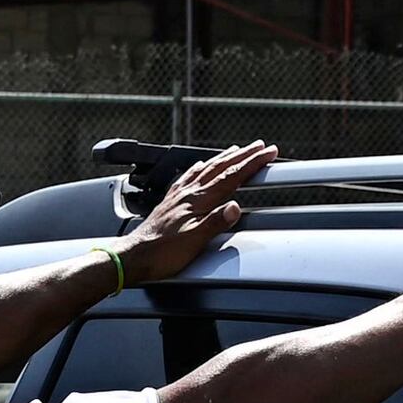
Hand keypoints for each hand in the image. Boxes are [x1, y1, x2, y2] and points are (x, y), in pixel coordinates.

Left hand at [116, 140, 274, 288]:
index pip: (231, 176)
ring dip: (224, 157)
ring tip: (236, 150)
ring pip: (205, 168)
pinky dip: (200, 167)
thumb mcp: (194, 241)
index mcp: (197, 200)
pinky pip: (189, 176)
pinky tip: (199, 166)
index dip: (252, 163)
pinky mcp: (170, 201)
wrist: (134, 256)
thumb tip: (235, 208)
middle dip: (243, 155)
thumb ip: (215, 223)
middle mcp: (188, 192)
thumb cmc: (162, 253)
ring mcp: (178, 195)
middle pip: (220, 167)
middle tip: (260, 146)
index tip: (267, 152)